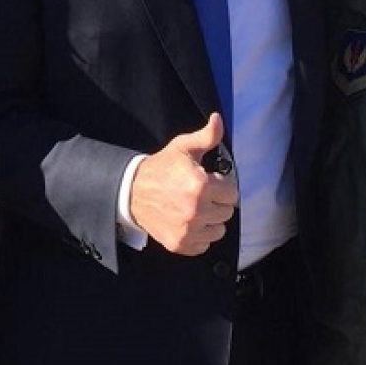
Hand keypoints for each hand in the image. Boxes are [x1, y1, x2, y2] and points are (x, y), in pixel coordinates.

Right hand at [129, 114, 238, 255]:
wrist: (132, 191)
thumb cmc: (163, 167)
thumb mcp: (184, 147)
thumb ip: (207, 136)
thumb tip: (218, 119)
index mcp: (200, 185)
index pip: (232, 193)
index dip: (223, 185)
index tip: (211, 181)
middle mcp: (195, 210)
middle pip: (227, 212)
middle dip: (218, 202)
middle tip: (203, 194)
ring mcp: (186, 230)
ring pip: (219, 230)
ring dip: (211, 220)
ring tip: (198, 208)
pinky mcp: (179, 244)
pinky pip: (204, 244)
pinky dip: (200, 235)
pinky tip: (190, 221)